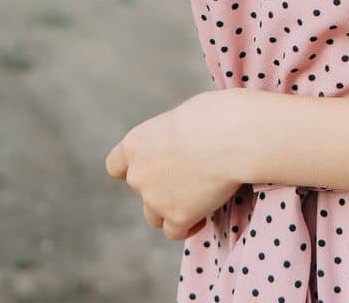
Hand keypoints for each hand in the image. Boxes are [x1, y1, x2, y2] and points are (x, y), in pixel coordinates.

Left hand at [104, 89, 250, 242]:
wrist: (234, 136)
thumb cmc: (215, 116)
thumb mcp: (181, 118)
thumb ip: (168, 139)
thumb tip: (179, 149)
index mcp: (135, 143)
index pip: (115, 165)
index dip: (132, 167)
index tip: (153, 165)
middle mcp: (138, 174)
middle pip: (142, 189)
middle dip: (161, 185)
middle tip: (191, 174)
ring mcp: (155, 199)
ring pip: (155, 216)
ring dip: (171, 208)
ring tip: (198, 196)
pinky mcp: (177, 218)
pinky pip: (175, 231)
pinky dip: (188, 226)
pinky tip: (203, 216)